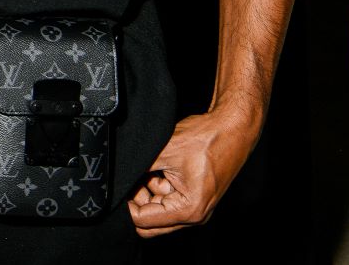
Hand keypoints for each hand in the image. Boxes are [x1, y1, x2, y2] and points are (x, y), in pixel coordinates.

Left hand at [127, 107, 258, 236]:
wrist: (232, 128)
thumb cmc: (205, 139)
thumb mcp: (163, 151)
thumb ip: (138, 168)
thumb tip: (115, 176)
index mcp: (189, 211)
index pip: (143, 221)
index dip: (126, 204)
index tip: (119, 183)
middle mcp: (194, 215)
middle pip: (150, 221)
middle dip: (137, 200)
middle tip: (133, 175)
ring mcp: (195, 206)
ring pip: (157, 208)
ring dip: (147, 189)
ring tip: (150, 164)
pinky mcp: (194, 195)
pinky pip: (166, 197)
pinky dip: (157, 183)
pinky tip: (158, 164)